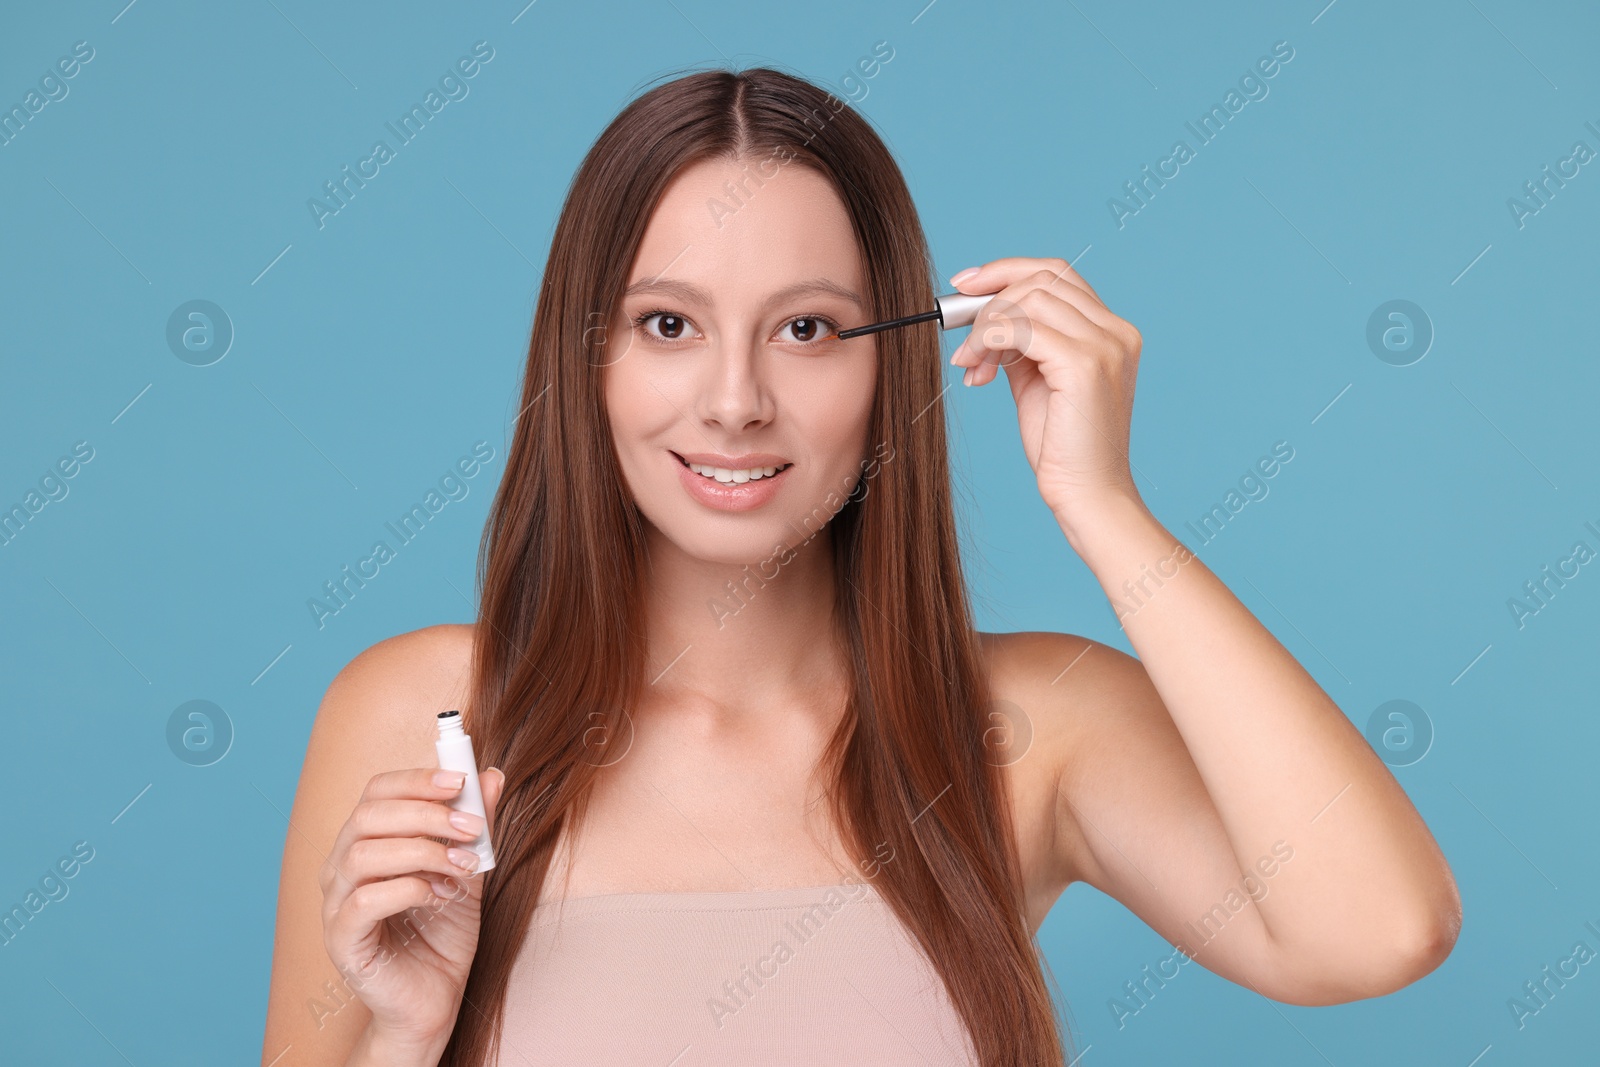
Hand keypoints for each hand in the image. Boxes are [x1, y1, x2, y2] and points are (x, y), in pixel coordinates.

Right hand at [320, 764, 505, 1054]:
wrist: (436, 998)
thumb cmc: (443, 933)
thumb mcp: (468, 870)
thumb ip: (475, 825)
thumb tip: (491, 775)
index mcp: (366, 842)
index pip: (377, 792)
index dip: (417, 779)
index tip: (461, 782)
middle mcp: (341, 868)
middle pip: (368, 816)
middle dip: (426, 814)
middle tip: (472, 828)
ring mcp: (336, 905)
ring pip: (362, 854)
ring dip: (422, 851)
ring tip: (463, 866)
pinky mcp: (342, 941)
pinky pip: (365, 901)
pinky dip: (410, 889)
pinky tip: (441, 896)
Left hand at [946, 256, 1143, 530]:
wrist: (1087, 496)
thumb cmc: (1063, 448)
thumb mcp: (1037, 383)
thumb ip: (1022, 345)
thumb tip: (985, 316)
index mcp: (1112, 332)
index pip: (1057, 273)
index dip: (1006, 271)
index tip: (965, 286)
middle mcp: (1116, 331)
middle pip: (1041, 278)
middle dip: (989, 302)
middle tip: (962, 342)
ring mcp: (1104, 345)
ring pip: (1028, 299)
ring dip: (985, 327)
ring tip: (972, 365)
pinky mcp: (1084, 365)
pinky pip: (1020, 329)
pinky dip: (988, 342)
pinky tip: (978, 373)